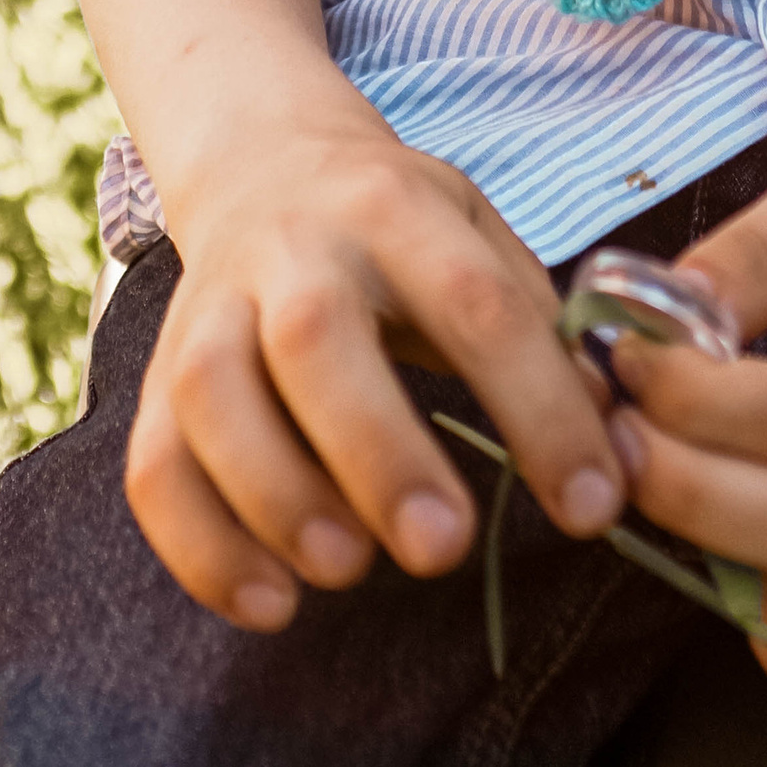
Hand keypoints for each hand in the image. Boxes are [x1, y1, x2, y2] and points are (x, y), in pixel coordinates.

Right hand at [128, 117, 625, 630]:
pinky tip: (273, 604)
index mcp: (396, 206)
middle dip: (378, 450)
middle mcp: (294, 247)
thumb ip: (541, 328)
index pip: (476, 301)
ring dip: (276, 495)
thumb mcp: (479, 233)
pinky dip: (200, 547)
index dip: (540, 406)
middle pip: (317, 338)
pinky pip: (153, 465)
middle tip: (442, 547)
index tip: (592, 507)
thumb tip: (614, 444)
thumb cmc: (398, 226)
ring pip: (211, 396)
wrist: (263, 162)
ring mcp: (212, 306)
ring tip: (347, 569)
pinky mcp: (158, 374)